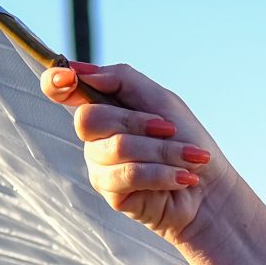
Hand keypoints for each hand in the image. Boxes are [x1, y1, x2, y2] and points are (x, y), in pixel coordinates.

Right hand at [46, 62, 226, 245]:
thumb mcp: (160, 99)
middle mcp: (94, 137)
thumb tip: (80, 71)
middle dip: (137, 122)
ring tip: (188, 159)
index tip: (67, 78)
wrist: (210, 189)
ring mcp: (99, 166)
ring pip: (116, 147)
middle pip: (89, 119)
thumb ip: (121, 79)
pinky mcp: (111, 193)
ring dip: (162, 150)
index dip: (55, 82)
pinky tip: (183, 178)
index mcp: (103, 107)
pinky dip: (162, 173)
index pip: (60, 90)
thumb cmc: (187, 140)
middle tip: (170, 129)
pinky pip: (128, 174)